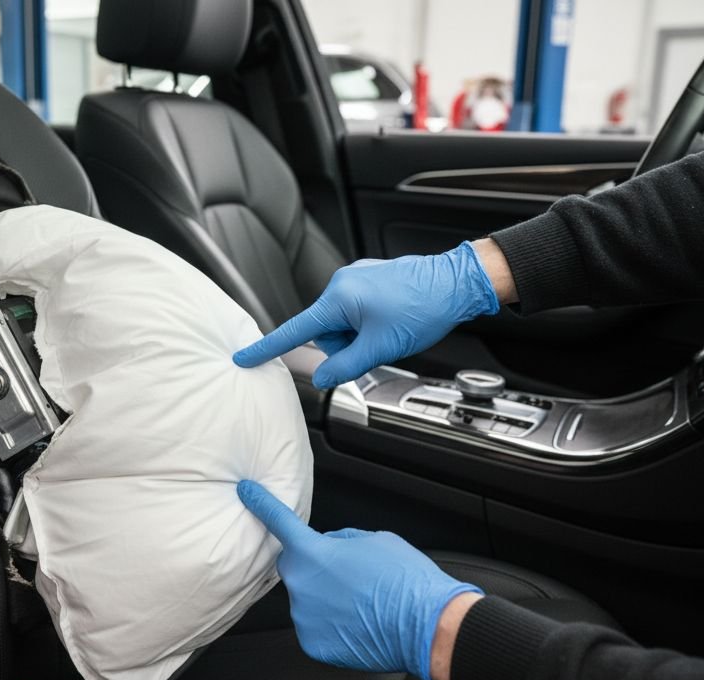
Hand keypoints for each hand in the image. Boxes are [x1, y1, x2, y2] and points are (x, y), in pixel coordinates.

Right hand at [232, 241, 500, 387]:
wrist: (458, 283)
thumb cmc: (423, 308)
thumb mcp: (380, 347)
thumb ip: (345, 366)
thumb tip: (322, 378)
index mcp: (339, 297)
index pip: (295, 330)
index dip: (268, 347)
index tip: (245, 357)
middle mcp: (343, 282)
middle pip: (325, 330)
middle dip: (345, 345)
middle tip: (376, 347)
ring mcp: (358, 278)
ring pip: (344, 323)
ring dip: (360, 335)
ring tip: (390, 332)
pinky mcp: (371, 279)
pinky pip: (358, 309)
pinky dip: (369, 323)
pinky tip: (393, 321)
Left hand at [238, 480, 481, 679]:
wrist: (426, 626)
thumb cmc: (404, 580)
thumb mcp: (375, 541)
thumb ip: (341, 541)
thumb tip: (332, 547)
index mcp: (314, 553)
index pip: (279, 522)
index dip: (261, 504)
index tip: (246, 492)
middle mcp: (301, 585)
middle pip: (293, 567)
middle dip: (310, 566)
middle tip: (344, 574)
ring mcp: (304, 617)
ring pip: (306, 601)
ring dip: (324, 599)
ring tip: (360, 604)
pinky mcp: (313, 644)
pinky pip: (315, 628)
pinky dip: (331, 626)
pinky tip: (357, 625)